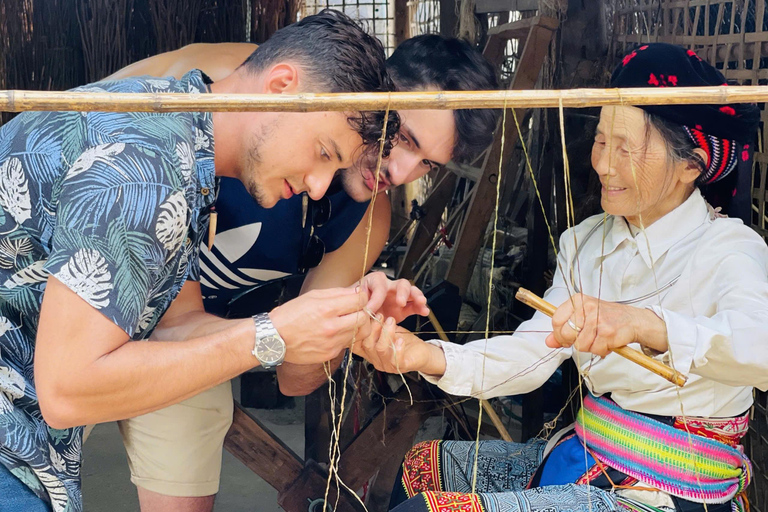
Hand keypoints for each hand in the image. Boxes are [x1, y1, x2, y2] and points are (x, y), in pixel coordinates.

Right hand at [269, 287, 371, 364]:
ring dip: (355, 326)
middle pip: (364, 318)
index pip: (360, 301)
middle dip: (362, 312)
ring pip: (359, 333)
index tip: (358, 298)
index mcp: (327, 308)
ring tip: (345, 322)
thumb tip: (356, 291)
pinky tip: (335, 333)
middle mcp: (331, 327)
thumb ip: (337, 293)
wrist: (274, 338)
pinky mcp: (330, 354)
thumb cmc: (290, 316)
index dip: (361, 297)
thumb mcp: (312, 296)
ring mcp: (332, 343)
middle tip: (355, 311)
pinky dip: (345, 337)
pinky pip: (347, 344)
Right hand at [353, 316, 445, 376]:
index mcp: (370, 351)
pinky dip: (397, 347)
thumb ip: (376, 323)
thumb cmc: (403, 340)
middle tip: (380, 315)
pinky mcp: (401, 366)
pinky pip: (396, 359)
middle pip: (366, 345)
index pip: (355, 344)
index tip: (363, 315)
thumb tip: (366, 308)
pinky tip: (401, 339)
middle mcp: (376, 360)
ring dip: (385, 332)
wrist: (423, 352)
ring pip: (380, 349)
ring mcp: (387, 365)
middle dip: (372, 327)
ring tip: (391, 321)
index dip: (356, 330)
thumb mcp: (386, 329)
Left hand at [357, 271, 428, 322]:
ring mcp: (398, 297)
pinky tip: (424, 312)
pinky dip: (420, 308)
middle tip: (400, 302)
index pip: (379, 286)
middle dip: (402, 292)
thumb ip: (358, 304)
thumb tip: (364, 308)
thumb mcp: (353, 301)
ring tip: (421, 302)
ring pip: (411, 292)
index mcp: (374, 281)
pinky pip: (414, 306)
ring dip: (417, 296)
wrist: (356, 312)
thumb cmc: (354, 304)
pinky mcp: (403, 309)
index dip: (376, 298)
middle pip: (400, 283)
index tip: (370, 310)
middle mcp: (389, 287)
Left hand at [545, 293, 667, 356]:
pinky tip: (606, 342)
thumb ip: (563, 329)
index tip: (566, 338)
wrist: (633, 320)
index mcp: (577, 301)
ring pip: (581, 345)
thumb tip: (549, 341)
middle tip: (585, 339)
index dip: (559, 334)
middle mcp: (587, 307)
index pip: (556, 320)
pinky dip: (601, 350)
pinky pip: (595, 350)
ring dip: (590, 347)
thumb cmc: (606, 318)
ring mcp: (598, 319)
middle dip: (574, 342)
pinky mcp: (608, 332)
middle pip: (566, 334)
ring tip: (598, 339)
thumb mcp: (582, 318)